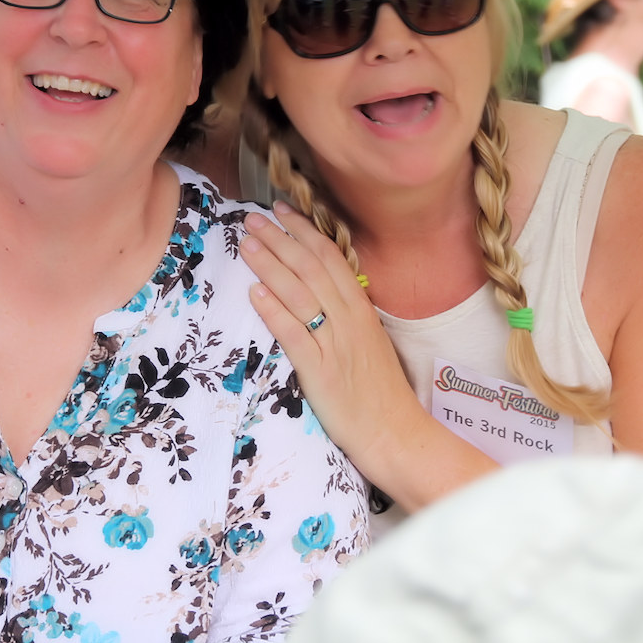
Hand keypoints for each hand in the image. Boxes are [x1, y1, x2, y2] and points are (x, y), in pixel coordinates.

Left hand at [242, 203, 468, 503]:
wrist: (395, 431)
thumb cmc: (380, 390)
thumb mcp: (368, 339)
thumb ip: (347, 312)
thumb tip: (320, 288)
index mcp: (361, 307)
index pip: (330, 257)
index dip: (303, 231)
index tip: (281, 210)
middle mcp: (349, 318)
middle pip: (311, 267)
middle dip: (280, 239)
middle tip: (253, 218)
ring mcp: (335, 343)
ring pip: (301, 293)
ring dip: (271, 265)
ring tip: (247, 244)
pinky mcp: (321, 371)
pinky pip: (295, 334)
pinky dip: (274, 311)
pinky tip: (255, 293)